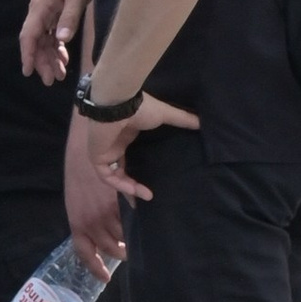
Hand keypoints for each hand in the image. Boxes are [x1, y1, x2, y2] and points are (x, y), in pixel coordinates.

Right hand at [20, 0, 98, 81]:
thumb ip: (70, 17)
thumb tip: (62, 39)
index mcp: (40, 6)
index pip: (29, 34)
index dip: (28, 54)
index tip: (28, 71)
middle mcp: (40, 10)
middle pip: (36, 41)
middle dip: (42, 61)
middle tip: (51, 81)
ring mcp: (48, 11)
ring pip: (45, 40)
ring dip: (50, 57)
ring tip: (59, 75)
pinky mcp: (57, 11)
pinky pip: (53, 34)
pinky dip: (58, 48)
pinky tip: (64, 59)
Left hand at [64, 90, 200, 268]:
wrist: (118, 103)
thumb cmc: (140, 107)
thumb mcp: (166, 115)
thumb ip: (183, 119)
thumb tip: (203, 122)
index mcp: (125, 135)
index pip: (128, 157)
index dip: (138, 170)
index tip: (150, 181)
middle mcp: (113, 145)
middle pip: (120, 171)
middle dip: (131, 186)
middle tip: (146, 198)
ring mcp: (104, 152)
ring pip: (114, 177)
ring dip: (129, 189)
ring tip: (146, 197)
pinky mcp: (97, 158)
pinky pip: (108, 177)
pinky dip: (122, 185)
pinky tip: (136, 191)